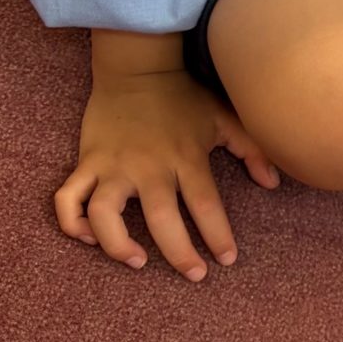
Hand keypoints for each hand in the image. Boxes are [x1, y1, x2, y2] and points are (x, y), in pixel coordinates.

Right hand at [57, 68, 280, 281]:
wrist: (136, 67)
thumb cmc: (184, 96)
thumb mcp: (224, 117)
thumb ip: (252, 149)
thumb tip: (273, 183)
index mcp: (185, 157)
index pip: (205, 205)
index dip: (217, 236)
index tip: (226, 259)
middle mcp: (148, 165)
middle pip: (161, 219)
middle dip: (179, 253)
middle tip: (194, 274)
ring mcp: (114, 165)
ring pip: (104, 214)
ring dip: (117, 244)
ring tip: (137, 261)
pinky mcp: (88, 161)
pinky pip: (69, 198)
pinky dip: (72, 223)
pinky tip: (89, 239)